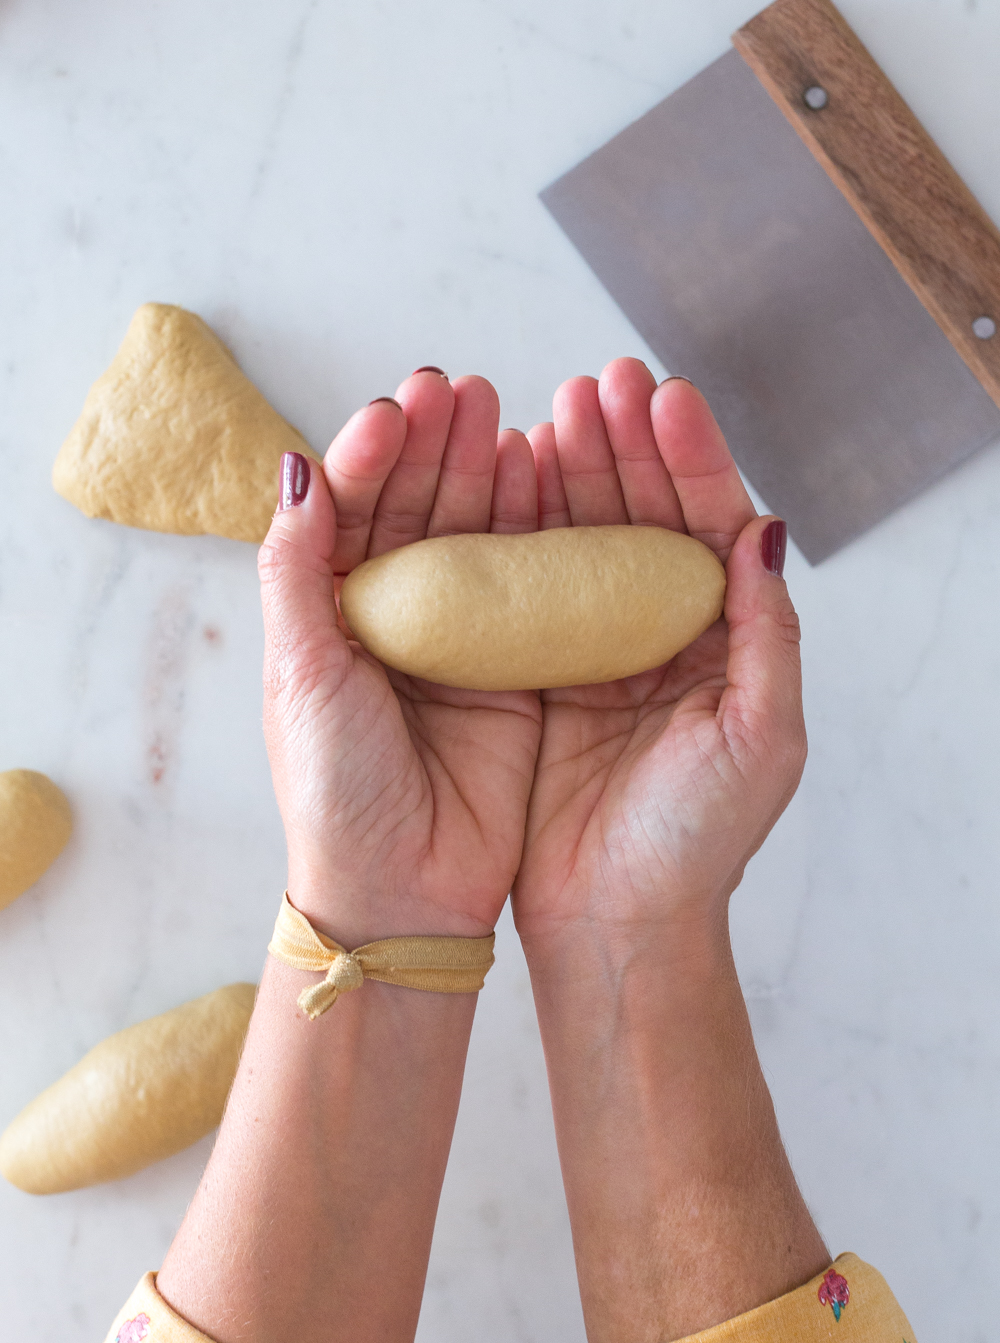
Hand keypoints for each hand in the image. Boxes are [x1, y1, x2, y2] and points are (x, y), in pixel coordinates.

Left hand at [259, 371, 542, 944]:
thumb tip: (298, 468)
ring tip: (507, 417)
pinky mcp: (516, 671)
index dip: (374, 453)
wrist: (403, 890)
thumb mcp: (298, 672)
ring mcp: (459, 642)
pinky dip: (539, 533)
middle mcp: (395, 619)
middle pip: (417, 509)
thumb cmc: (335, 789)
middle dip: (436, 446)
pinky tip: (545, 481)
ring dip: (489, 475)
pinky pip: (531, 588)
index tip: (402, 406)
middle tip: (463, 390)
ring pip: (476, 536)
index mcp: (330, 614)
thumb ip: (296, 568)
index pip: (350, 509)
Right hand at [512, 359, 804, 947]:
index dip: (690, 459)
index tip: (660, 397)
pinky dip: (519, 534)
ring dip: (570, 475)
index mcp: (724, 643)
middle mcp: (661, 637)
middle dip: (624, 447)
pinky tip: (506, 484)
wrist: (615, 924)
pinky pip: (528, 590)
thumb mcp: (761, 738)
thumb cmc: (696, 844)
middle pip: (644, 518)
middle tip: (595, 385)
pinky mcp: (537, 677)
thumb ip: (767, 634)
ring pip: (584, 540)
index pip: (711, 527)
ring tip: (549, 414)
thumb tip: (766, 532)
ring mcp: (596, 652)